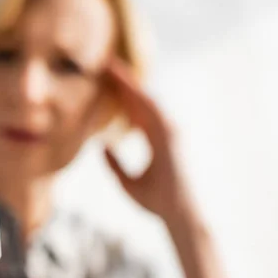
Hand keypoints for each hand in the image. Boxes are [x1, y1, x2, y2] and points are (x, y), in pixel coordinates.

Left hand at [103, 59, 193, 222]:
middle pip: (141, 100)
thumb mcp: (127, 182)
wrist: (176, 215)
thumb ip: (115, 165)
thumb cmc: (156, 201)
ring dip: (130, 83)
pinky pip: (153, 112)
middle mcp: (163, 132)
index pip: (135, 111)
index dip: (122, 93)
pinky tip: (126, 84)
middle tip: (106, 62)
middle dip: (124, 81)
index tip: (107, 78)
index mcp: (155, 140)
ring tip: (112, 66)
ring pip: (146, 101)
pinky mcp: (170, 139)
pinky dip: (140, 97)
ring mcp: (168, 134)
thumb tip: (101, 148)